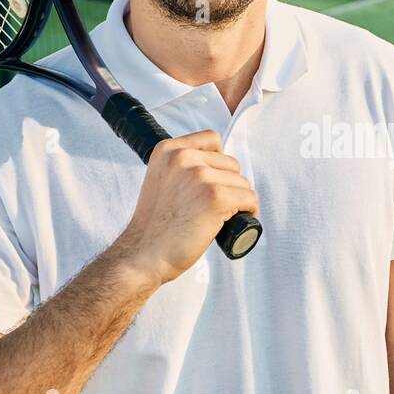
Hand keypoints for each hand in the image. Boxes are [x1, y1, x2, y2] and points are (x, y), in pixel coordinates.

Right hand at [114, 130, 258, 283]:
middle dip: (229, 184)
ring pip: (242, 183)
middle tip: (214, 207)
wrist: (144, 254)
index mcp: (167, 149)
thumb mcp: (161, 179)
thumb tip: (217, 164)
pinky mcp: (216, 197)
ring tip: (221, 217)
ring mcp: (200, 176)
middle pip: (230, 163)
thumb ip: (182, 167)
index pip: (211, 139)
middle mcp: (183, 157)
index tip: (213, 181)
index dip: (218, 162)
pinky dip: (249, 211)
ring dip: (238, 200)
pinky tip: (236, 222)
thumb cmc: (155, 225)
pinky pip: (249, 199)